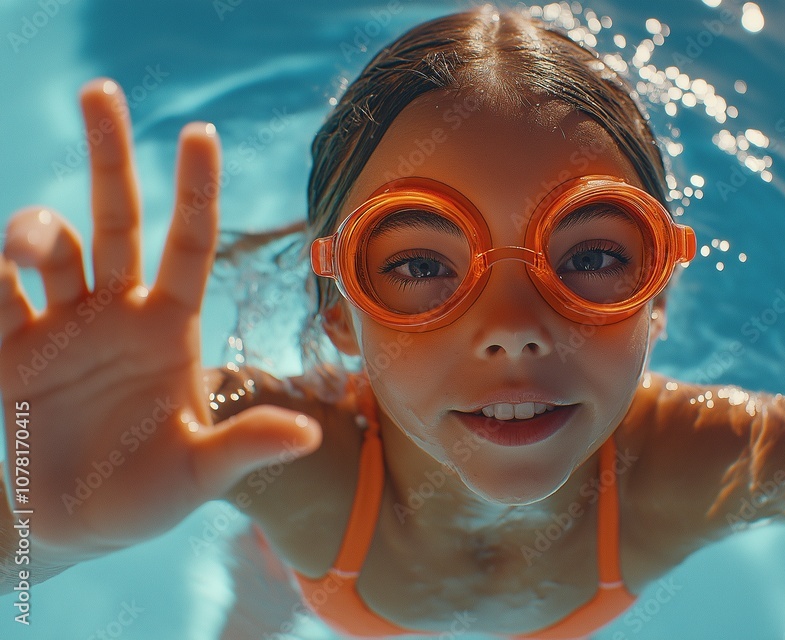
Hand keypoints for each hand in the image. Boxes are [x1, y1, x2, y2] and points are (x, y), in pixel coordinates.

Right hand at [0, 78, 320, 565]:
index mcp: (172, 327)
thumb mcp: (203, 474)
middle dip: (109, 156)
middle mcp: (120, 312)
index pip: (190, 243)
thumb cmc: (152, 496)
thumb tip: (309, 435)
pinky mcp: (13, 352)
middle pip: (117, 218)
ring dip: (38, 231)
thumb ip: (244, 446)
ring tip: (28, 241)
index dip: (196, 191)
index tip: (200, 132)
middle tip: (100, 92)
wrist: (80, 526)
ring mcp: (64, 326)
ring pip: (54, 251)